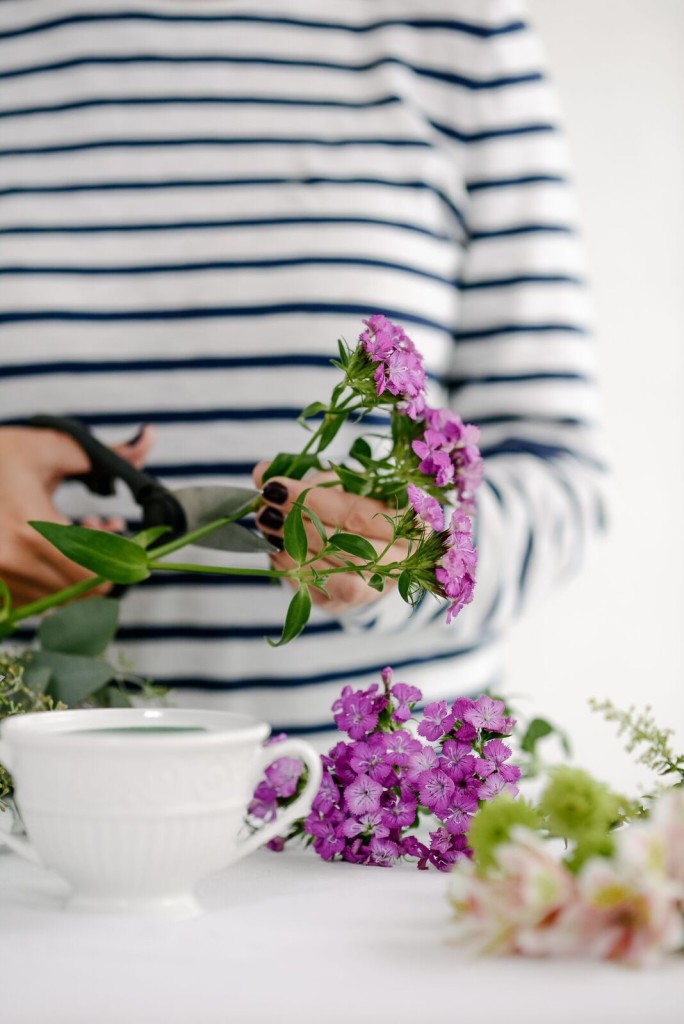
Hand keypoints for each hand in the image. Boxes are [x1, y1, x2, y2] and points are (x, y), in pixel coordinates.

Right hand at [0, 426, 153, 605]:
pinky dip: (51, 580)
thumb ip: (103, 453)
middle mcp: (11, 562)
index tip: (129, 539)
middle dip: (103, 566)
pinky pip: (33, 600)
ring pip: (58, 599)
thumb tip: (147, 438)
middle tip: (108, 532)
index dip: (121, 561)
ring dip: (78, 573)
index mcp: (31, 529)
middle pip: (81, 592)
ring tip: (80, 532)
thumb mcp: (46, 447)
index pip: (95, 572)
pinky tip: (53, 549)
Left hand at [252, 462, 407, 614]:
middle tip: (266, 507)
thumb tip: (262, 470)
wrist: (378, 549)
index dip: (314, 499)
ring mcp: (379, 586)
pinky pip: (321, 591)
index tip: (276, 485)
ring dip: (295, 548)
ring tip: (268, 528)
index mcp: (411, 522)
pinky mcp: (352, 604)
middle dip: (300, 523)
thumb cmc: (362, 509)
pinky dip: (295, 570)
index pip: (358, 512)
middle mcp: (403, 559)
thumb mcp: (342, 485)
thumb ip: (308, 479)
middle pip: (348, 543)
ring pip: (335, 571)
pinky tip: (278, 551)